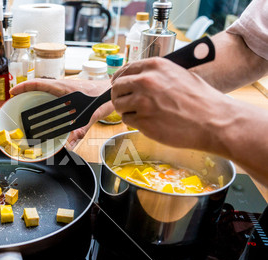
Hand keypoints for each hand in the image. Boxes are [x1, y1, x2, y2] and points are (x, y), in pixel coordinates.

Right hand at [10, 78, 112, 148]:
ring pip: (44, 90)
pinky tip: (42, 110)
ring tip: (23, 105)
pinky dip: (44, 100)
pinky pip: (52, 94)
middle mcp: (62, 86)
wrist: (112, 90)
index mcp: (65, 87)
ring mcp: (65, 88)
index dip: (25, 86)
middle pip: (39, 87)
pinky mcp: (68, 92)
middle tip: (14, 101)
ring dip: (33, 95)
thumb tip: (69, 145)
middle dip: (25, 92)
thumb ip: (80, 131)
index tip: (13, 91)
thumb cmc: (103, 97)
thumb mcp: (91, 116)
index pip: (40, 83)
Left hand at [111, 57, 234, 151]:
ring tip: (141, 114)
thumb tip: (138, 79)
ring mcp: (142, 102)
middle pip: (117, 88)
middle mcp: (145, 81)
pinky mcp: (142, 120)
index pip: (125, 70)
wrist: (214, 120)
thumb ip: (156, 75)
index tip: (118, 85)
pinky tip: (149, 122)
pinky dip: (134, 122)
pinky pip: (127, 120)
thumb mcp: (179, 75)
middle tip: (127, 103)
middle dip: (119, 96)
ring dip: (126, 110)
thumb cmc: (201, 100)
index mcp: (155, 66)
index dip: (120, 79)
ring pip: (119, 105)